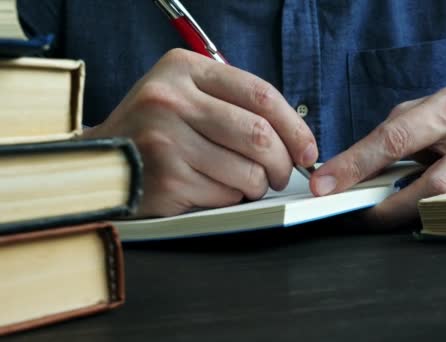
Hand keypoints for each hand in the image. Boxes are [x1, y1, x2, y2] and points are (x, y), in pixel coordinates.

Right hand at [83, 49, 317, 216]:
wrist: (100, 161)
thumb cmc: (154, 129)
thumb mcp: (185, 95)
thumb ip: (232, 103)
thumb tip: (293, 137)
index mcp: (183, 70)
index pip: (260, 94)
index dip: (294, 126)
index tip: (307, 149)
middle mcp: (171, 101)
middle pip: (259, 135)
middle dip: (281, 162)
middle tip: (281, 173)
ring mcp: (165, 141)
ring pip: (246, 171)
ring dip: (258, 184)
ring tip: (248, 183)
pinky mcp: (165, 180)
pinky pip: (224, 196)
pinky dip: (232, 198)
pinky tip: (217, 190)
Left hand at [310, 85, 445, 228]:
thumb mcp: (431, 109)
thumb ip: (394, 134)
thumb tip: (352, 167)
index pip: (394, 140)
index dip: (355, 164)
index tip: (324, 184)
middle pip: (429, 184)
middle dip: (386, 207)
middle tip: (353, 215)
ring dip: (406, 215)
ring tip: (376, 215)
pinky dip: (428, 216)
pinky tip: (410, 214)